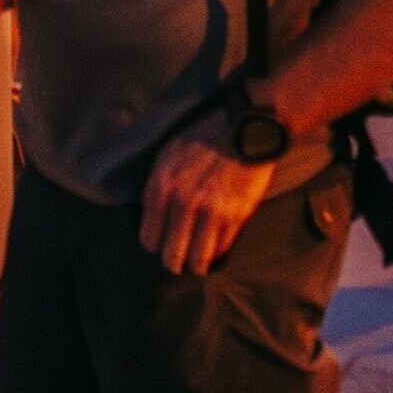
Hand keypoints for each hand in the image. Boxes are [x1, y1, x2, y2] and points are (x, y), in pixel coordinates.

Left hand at [137, 128, 274, 274]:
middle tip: (178, 261)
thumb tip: (151, 216)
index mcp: (161, 188)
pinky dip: (216, 252)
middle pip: (170, 255)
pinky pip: (220, 249)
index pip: (148, 238)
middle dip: (173, 262)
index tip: (162, 243)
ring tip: (197, 264)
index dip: (155, 245)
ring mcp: (210, 212)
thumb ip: (157, 187)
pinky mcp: (235, 216)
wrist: (243, 127)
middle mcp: (182, 204)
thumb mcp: (168, 156)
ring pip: (196, 259)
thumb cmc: (204, 139)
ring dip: (196, 265)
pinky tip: (215, 247)